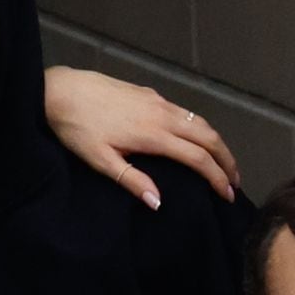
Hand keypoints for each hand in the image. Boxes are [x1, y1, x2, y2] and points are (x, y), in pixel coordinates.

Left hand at [44, 66, 239, 209]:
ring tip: (222, 162)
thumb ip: (131, 180)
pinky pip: (184, 111)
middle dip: (227, 159)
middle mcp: (162, 114)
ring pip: (198, 121)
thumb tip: (159, 202)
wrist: (59, 91)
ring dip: (216, 142)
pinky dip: (199, 127)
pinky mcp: (148, 93)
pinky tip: (194, 138)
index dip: (217, 177)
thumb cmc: (76, 129)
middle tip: (235, 182)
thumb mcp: (100, 160)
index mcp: (153, 135)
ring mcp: (157, 101)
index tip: (228, 195)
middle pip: (208, 136)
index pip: (198, 158)